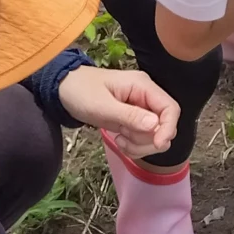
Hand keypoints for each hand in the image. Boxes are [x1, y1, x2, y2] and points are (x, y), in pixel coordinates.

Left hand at [58, 65, 179, 158]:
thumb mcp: (102, 106)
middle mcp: (146, 97)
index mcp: (143, 86)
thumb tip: (155, 125)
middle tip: (124, 139)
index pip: (170, 108)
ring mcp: (140, 110)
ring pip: (155, 136)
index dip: (168, 128)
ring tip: (119, 139)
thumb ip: (129, 115)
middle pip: (165, 125)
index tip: (157, 144)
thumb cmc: (80, 92)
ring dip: (139, 145)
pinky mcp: (133, 121)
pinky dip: (134, 146)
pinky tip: (119, 140)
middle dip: (148, 140)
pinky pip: (143, 139)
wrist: (63, 90)